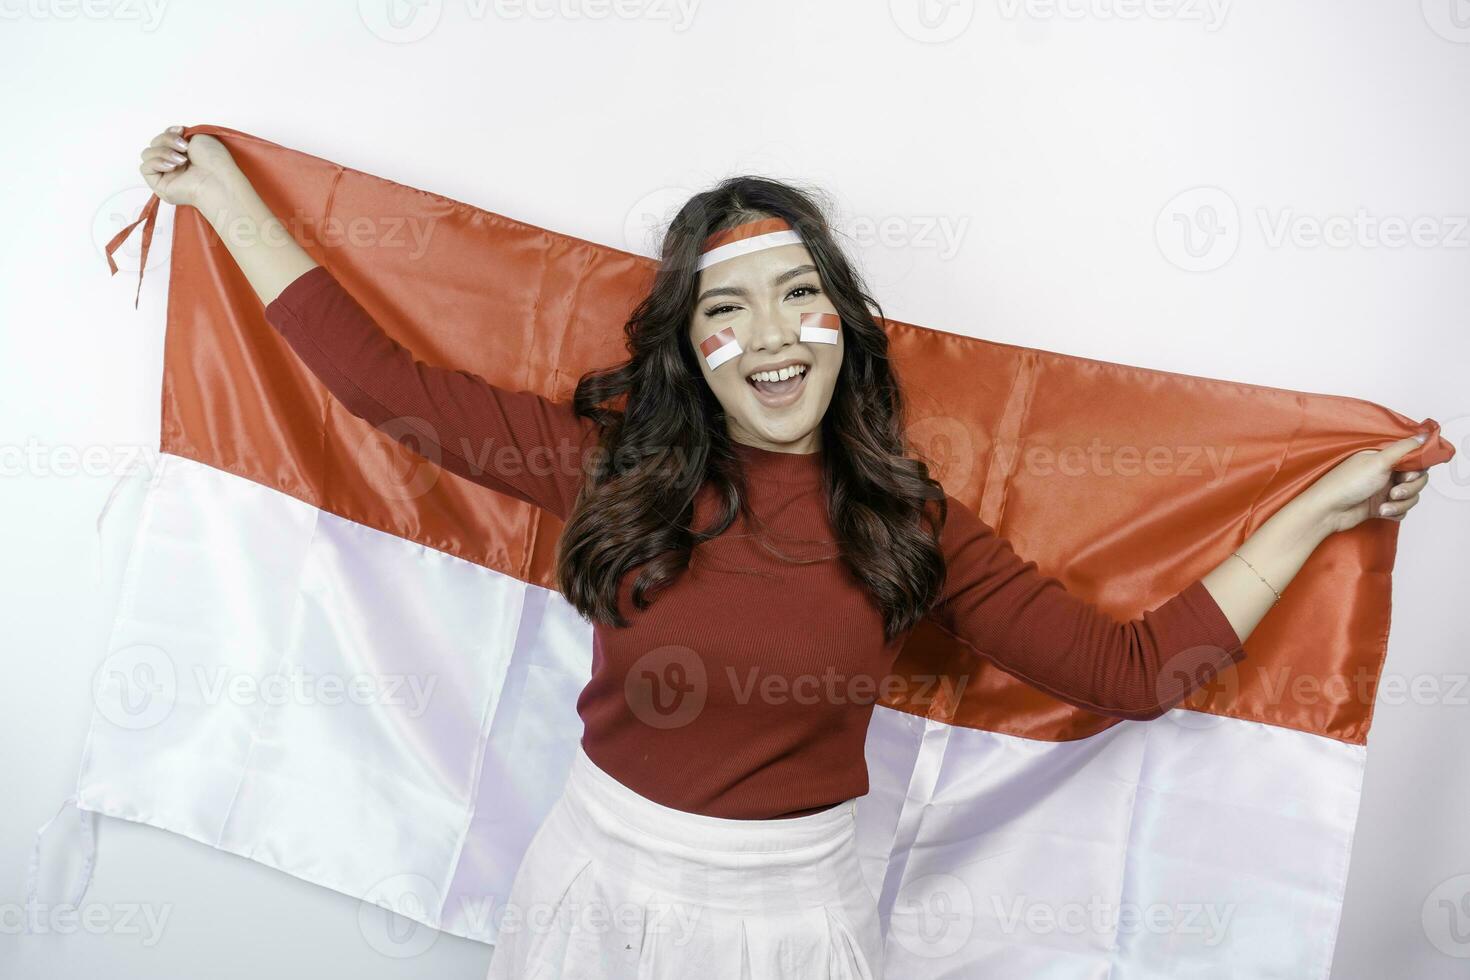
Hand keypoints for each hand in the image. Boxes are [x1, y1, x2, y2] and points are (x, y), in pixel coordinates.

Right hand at [137, 125, 239, 208]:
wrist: (216, 179)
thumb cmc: (214, 160)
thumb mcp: (198, 136)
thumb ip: (180, 134)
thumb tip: (172, 133)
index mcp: (183, 153)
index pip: (164, 138)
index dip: (169, 132)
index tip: (181, 131)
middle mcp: (174, 164)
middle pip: (155, 143)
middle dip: (167, 140)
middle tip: (184, 147)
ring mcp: (166, 175)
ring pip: (147, 154)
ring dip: (164, 152)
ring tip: (182, 160)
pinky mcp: (159, 186)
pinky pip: (145, 168)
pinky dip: (157, 163)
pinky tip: (172, 167)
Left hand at [1306, 433, 1434, 533]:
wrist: (1328, 511)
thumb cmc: (1347, 484)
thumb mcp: (1378, 461)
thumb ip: (1404, 448)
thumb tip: (1424, 435)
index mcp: (1384, 458)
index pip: (1415, 460)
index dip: (1418, 469)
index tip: (1409, 475)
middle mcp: (1385, 472)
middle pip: (1417, 479)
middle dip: (1410, 488)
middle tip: (1394, 491)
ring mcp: (1383, 490)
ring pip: (1411, 496)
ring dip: (1401, 503)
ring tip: (1384, 504)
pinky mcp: (1382, 506)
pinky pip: (1402, 510)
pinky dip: (1395, 512)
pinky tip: (1381, 511)